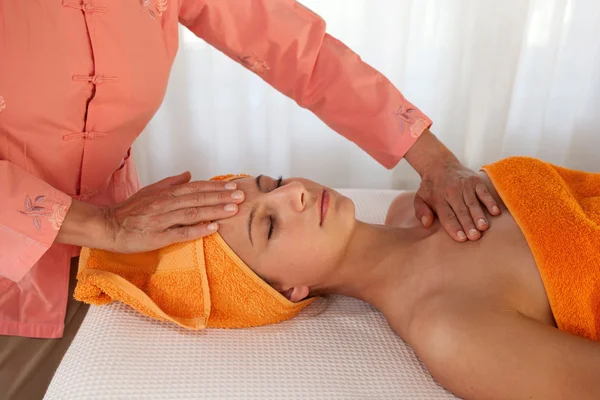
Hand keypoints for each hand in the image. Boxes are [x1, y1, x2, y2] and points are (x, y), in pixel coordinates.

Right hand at [100, 172, 243, 252]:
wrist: (108, 227)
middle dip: (221, 197)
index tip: (233, 186)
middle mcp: (165, 204)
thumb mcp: (150, 191)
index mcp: (165, 194)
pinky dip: (198, 230)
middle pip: (198, 198)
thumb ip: (171, 183)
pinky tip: (213, 228)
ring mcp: (162, 220)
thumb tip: (189, 174)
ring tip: (233, 209)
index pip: (195, 188)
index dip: (215, 187)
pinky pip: (181, 233)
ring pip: (193, 213)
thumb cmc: (130, 211)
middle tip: (241, 195)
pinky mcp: (158, 237)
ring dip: (214, 210)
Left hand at [404, 129, 499, 241]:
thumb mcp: (420, 198)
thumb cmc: (431, 188)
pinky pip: (484, 192)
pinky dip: (490, 202)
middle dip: (468, 224)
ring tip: (484, 227)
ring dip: (479, 215)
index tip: (461, 238)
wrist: (440, 165)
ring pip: (473, 203)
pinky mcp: (475, 181)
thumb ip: (421, 211)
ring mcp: (465, 186)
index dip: (454, 227)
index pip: (447, 215)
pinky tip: (495, 212)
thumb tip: (426, 224)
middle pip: (461, 211)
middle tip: (474, 237)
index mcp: (439, 198)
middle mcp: (452, 192)